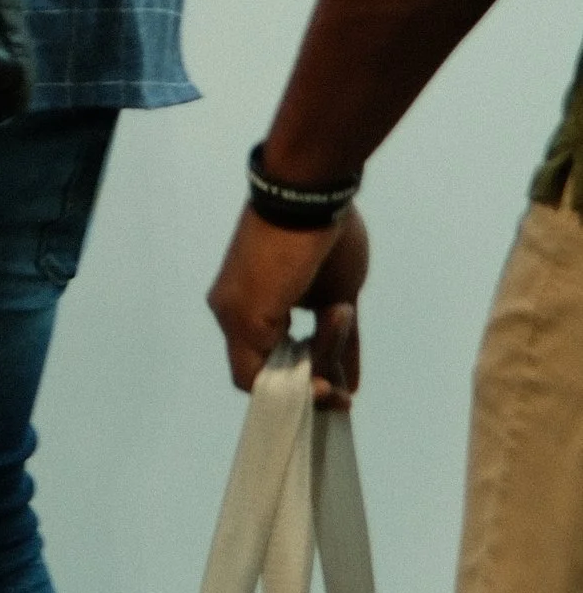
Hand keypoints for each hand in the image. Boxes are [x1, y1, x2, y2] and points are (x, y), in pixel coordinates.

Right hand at [207, 202, 369, 407]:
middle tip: (338, 388)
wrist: (310, 201)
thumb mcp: (247, 313)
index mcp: (238, 317)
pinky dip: (348, 358)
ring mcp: (305, 302)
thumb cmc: (273, 258)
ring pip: (318, 349)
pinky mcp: (337, 292)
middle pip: (289, 365)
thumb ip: (254, 360)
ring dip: (332, 353)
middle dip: (314, 376)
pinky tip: (354, 382)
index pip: (255, 375)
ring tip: (342, 315)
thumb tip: (284, 390)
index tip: (315, 392)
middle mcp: (268, 314)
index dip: (284, 391)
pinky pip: (344, 335)